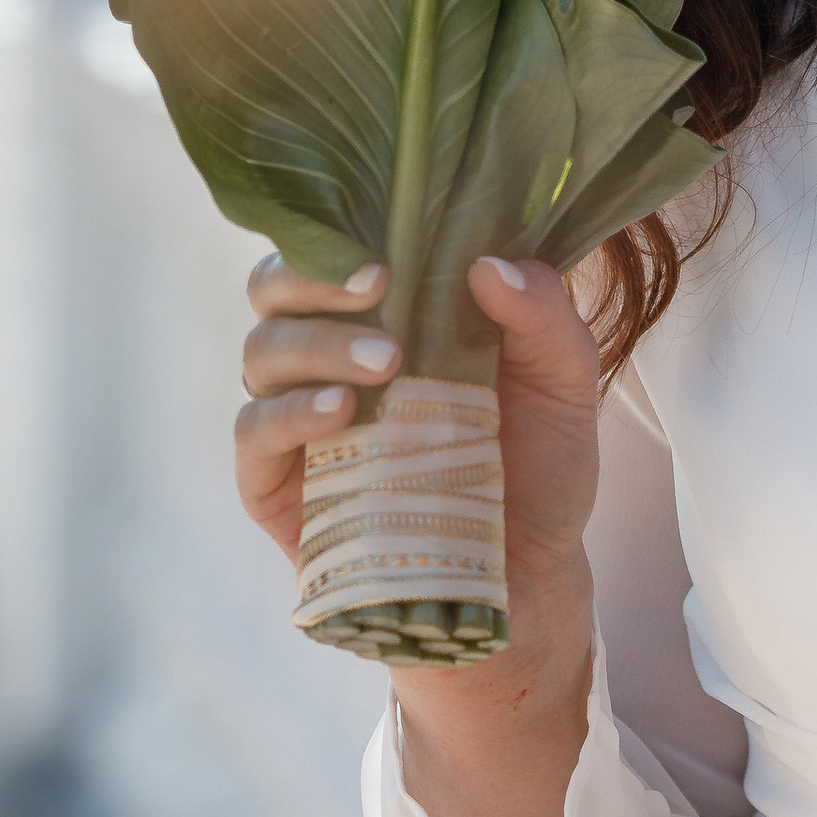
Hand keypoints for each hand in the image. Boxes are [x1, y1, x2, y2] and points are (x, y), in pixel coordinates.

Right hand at [236, 253, 599, 816]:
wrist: (525, 586)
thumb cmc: (537, 474)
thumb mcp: (565, 390)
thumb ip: (545, 319)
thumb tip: (489, 262)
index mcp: (389, 313)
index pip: (331, 244)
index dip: (342, 230)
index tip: (390, 241)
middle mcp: (329, 356)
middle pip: (276, 287)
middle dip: (314, 276)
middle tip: (378, 284)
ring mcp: (297, 419)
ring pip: (261, 351)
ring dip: (315, 343)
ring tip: (383, 362)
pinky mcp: (275, 485)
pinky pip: (252, 434)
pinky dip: (287, 414)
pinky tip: (340, 415)